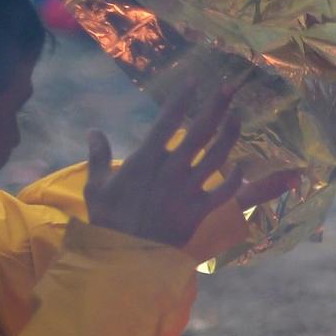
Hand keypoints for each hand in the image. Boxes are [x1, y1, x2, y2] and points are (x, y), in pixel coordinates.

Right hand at [85, 85, 295, 258]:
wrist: (126, 256)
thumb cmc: (108, 220)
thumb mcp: (96, 186)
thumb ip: (98, 156)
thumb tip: (93, 131)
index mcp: (145, 160)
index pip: (167, 121)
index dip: (182, 99)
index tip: (194, 80)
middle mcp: (171, 170)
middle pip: (199, 132)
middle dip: (216, 107)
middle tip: (230, 87)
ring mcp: (188, 190)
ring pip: (217, 157)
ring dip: (230, 135)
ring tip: (238, 116)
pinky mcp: (199, 210)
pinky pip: (223, 192)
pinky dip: (234, 178)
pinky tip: (241, 166)